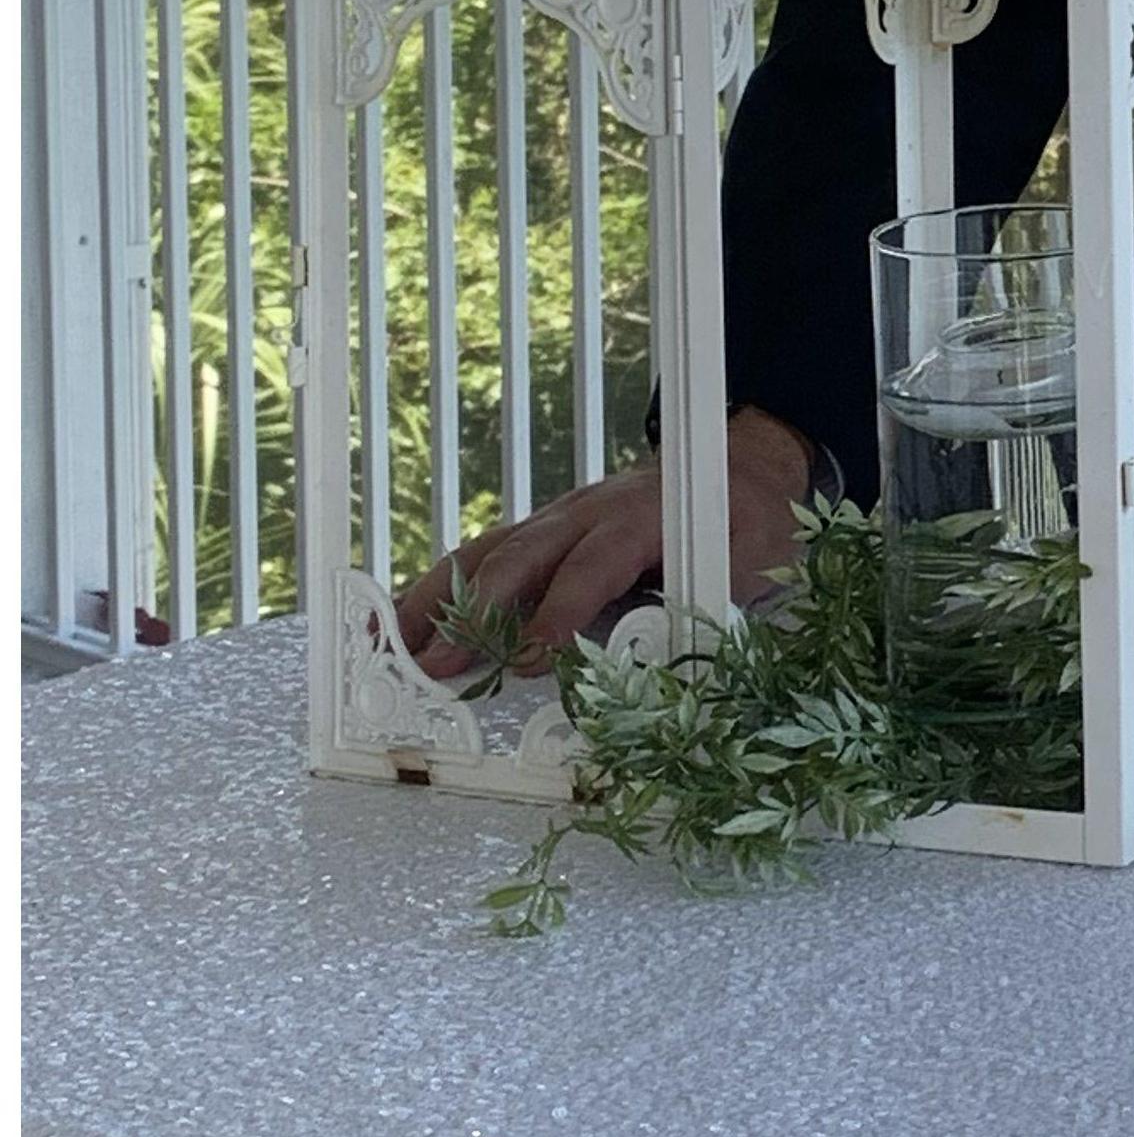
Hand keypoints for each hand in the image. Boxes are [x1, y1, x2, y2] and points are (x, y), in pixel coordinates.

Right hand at [394, 406, 820, 678]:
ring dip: (437, 600)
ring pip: (487, 552)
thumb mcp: (742, 565)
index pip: (591, 565)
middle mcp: (589, 512)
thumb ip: (699, 609)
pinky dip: (438, 588)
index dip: (557, 612)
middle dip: (474, 612)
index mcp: (641, 517)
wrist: (743, 469)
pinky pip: (483, 557)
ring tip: (387, 649)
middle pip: (522, 554)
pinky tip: (399, 625)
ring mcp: (559, 519)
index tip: (525, 659)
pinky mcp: (542, 534)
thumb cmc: (744, 524)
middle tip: (433, 667)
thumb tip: (652, 663)